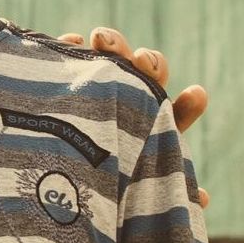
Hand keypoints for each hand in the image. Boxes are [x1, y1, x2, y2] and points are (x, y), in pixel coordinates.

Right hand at [60, 27, 211, 206]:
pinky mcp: (58, 82)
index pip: (173, 117)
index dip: (188, 105)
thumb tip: (203, 198)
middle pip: (147, 75)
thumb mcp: (126, 202)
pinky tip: (71, 40)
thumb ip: (162, 194)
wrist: (40, 199)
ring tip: (101, 41)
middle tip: (140, 62)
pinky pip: (67, 55)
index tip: (197, 94)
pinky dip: (71, 45)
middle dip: (149, 64)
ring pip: (112, 58)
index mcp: (149, 134)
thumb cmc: (92, 202)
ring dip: (114, 44)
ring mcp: (92, 91)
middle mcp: (126, 106)